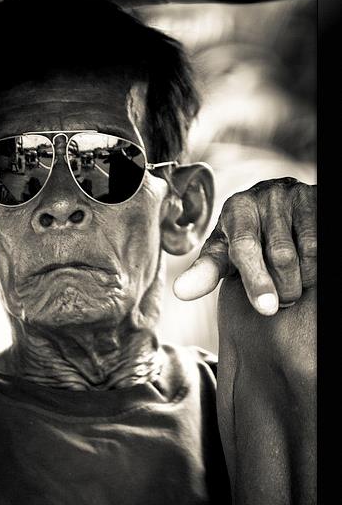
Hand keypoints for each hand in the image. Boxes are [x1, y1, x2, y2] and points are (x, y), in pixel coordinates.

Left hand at [173, 178, 315, 315]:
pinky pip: (324, 244)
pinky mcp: (317, 199)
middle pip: (281, 257)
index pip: (245, 248)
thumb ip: (205, 272)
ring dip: (302, 280)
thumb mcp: (221, 253)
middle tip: (278, 302)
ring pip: (308, 253)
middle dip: (282, 289)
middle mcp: (266, 196)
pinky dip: (317, 266)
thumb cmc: (243, 239)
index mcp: (236, 208)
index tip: (267, 310)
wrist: (275, 209)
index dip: (256, 281)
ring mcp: (295, 195)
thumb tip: (180, 292)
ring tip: (292, 284)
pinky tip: (308, 267)